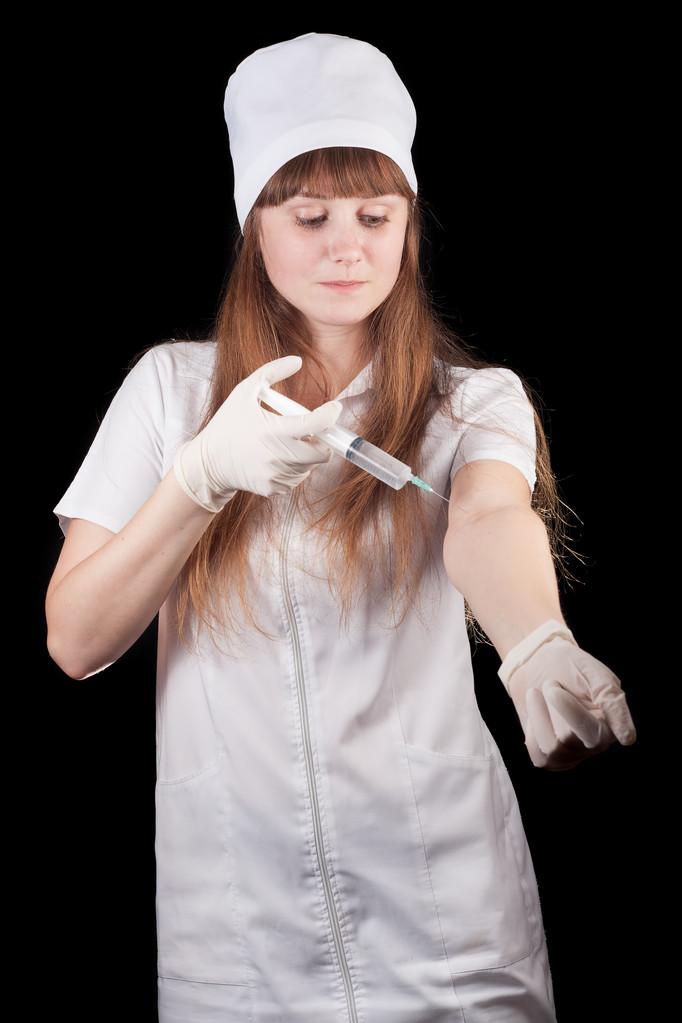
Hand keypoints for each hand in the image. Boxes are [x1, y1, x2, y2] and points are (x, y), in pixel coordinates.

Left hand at [497, 619, 636, 770]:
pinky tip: (539, 713)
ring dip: (539, 712)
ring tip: (544, 694)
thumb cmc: (571, 667)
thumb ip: (612, 701)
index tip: (558, 694)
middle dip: (553, 704)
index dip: (573, 713)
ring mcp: (571, 755)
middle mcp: (595, 745)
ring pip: (549, 745)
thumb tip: (628, 739)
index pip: (594, 731)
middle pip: (567, 737)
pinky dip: (532, 725)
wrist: (538, 664)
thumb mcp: (594, 674)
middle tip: (552, 683)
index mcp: (611, 725)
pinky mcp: (548, 758)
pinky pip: (534, 748)